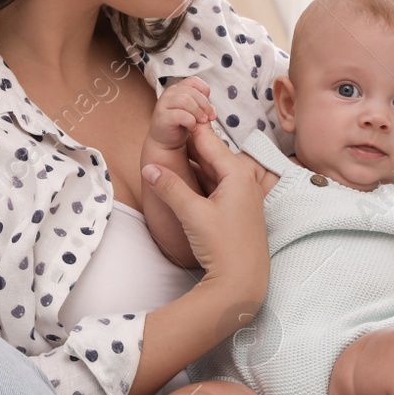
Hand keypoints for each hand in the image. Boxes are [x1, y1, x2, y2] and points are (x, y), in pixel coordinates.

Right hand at [142, 124, 269, 301]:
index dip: (187, 126)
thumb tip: (149, 167)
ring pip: (212, 170)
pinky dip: (198, 179)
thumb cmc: (223, 247)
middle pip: (210, 154)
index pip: (208, 141)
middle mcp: (244, 179)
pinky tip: (182, 178)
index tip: (170, 113)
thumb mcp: (192, 214)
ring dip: (191, 163)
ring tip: (167, 150)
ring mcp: (243, 194)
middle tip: (164, 129)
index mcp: (237, 174)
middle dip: (186, 144)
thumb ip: (170, 188)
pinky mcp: (238, 208)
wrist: (243, 282)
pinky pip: (215, 184)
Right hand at [149, 77, 214, 150]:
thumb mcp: (194, 113)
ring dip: (198, 112)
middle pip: (192, 92)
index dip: (204, 91)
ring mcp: (163, 104)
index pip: (193, 81)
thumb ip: (203, 107)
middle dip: (205, 105)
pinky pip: (181, 115)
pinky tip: (192, 127)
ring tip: (202, 121)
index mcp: (177, 89)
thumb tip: (212, 110)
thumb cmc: (180, 125)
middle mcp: (169, 93)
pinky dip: (190, 121)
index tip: (209, 105)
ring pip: (186, 101)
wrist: (166, 141)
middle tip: (210, 117)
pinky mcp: (162, 116)